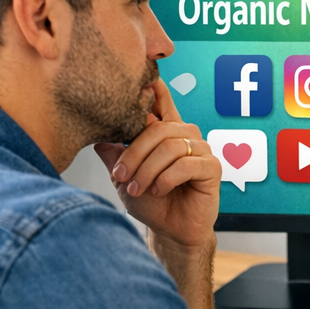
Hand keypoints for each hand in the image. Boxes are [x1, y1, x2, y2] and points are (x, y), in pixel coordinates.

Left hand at [94, 78, 220, 248]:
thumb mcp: (124, 177)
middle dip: (134, 153)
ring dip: (148, 169)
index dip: (156, 89)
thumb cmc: (151, 203)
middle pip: (158, 128)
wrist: (170, 231)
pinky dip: (166, 178)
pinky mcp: (212, 168)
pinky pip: (186, 164)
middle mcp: (186, 136)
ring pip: (170, 147)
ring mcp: (201, 150)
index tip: (145, 77)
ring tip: (137, 188)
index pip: (162, 103)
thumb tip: (97, 136)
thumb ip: (113, 155)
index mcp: (167, 133)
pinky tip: (159, 190)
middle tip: (120, 175)